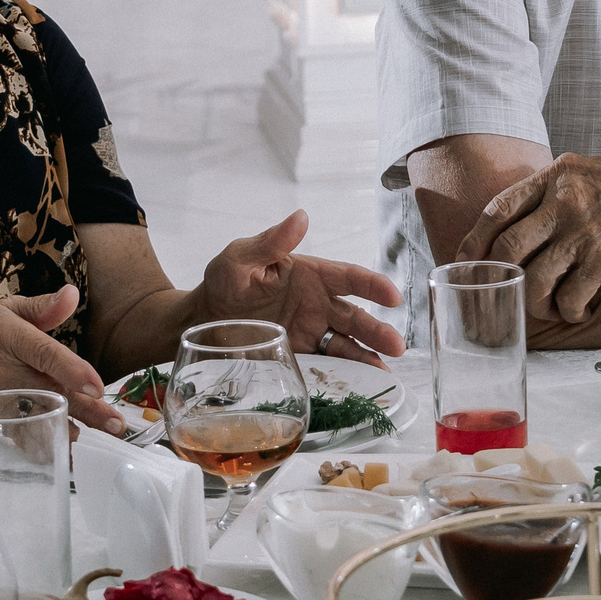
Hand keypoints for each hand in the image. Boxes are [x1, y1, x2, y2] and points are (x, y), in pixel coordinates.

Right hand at [0, 285, 120, 432]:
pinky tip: (64, 451)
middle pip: (49, 391)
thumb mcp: (2, 311)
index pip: (44, 353)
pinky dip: (42, 445)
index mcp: (9, 336)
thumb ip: (41, 307)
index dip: (71, 370)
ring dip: (67, 429)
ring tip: (95, 437)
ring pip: (37, 418)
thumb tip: (73, 294)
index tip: (97, 386)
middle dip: (84, 409)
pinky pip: (21, 437)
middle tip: (115, 422)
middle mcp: (3, 369)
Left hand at [195, 210, 404, 364]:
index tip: (393, 296)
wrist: (203, 319)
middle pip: (354, 314)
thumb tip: (301, 217)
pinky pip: (328, 361)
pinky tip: (364, 382)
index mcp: (308, 273)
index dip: (372, 285)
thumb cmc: (223, 281)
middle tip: (397, 346)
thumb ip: (270, 242)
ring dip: (368, 353)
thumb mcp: (240, 258)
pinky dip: (348, 371)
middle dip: (376, 329)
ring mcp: (311, 328)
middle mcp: (317, 301)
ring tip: (386, 370)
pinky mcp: (301, 351)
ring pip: (347, 341)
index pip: (347, 277)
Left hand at [458, 148, 600, 323]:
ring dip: (537, 303)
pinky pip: (571, 298)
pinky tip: (578, 309)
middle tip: (509, 292)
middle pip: (507, 251)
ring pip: (535, 280)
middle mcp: (563, 202)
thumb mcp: (590, 168)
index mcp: (555, 176)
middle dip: (502, 280)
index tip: (466, 260)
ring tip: (551, 307)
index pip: (497, 211)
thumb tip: (525, 217)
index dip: (474, 240)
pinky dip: (569, 311)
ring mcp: (585, 232)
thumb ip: (556, 189)